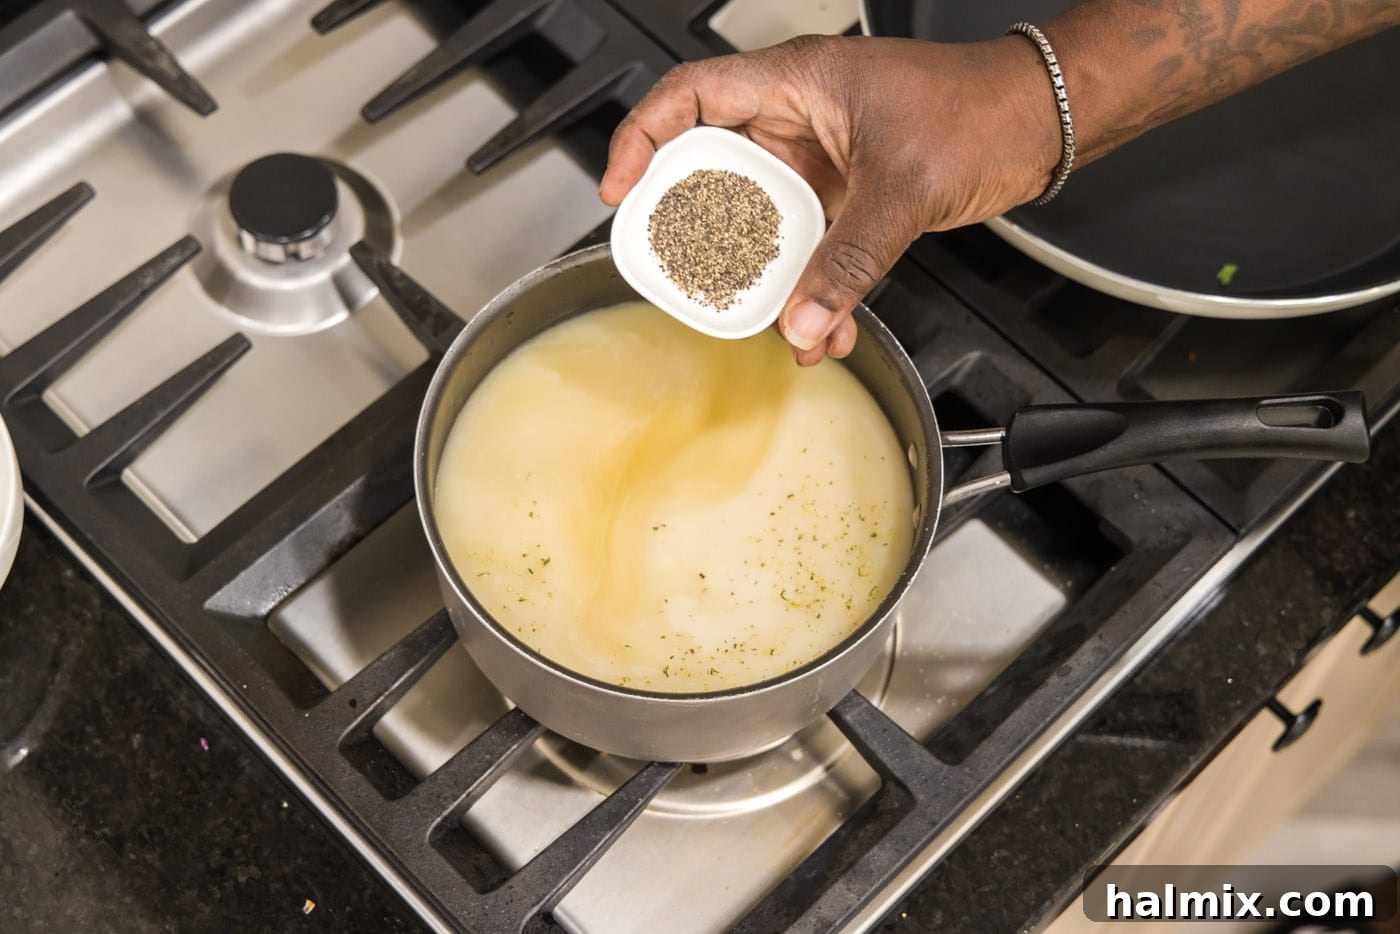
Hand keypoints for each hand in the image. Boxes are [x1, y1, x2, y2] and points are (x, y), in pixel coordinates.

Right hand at [601, 34, 1058, 364]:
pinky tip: (822, 326)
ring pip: (763, 222)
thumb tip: (804, 320)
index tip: (622, 191)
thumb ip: (850, 261)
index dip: (642, 139)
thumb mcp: (905, 188)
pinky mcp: (847, 195)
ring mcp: (821, 159)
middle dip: (704, 236)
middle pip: (716, 173)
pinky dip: (810, 288)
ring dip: (765, 277)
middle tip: (689, 276)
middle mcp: (800, 118)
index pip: (690, 96)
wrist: (1043, 123)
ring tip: (769, 318)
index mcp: (798, 83)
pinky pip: (808, 246)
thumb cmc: (982, 108)